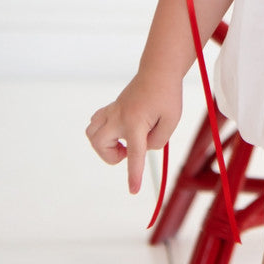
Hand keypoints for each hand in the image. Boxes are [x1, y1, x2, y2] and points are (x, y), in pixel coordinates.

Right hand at [86, 74, 182, 194]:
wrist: (158, 72)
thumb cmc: (167, 96)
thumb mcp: (172, 120)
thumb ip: (158, 141)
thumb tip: (142, 148)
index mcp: (136, 122)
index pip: (134, 155)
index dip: (133, 175)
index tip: (132, 191)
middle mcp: (119, 117)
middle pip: (100, 143)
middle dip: (111, 156)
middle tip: (129, 151)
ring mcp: (112, 111)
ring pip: (91, 133)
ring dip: (103, 145)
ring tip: (122, 143)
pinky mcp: (111, 108)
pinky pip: (95, 124)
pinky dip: (102, 133)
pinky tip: (119, 132)